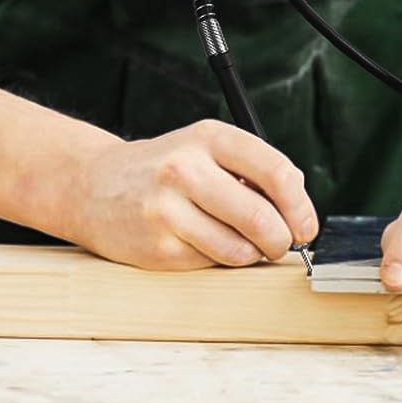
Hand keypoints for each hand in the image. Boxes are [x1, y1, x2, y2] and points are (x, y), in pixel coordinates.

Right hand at [65, 118, 318, 270]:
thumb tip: (298, 205)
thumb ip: (252, 169)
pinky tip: (210, 246)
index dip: (300, 205)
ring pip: (238, 249)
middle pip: (260, 216)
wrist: (94, 186)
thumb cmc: (165, 168)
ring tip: (247, 245)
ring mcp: (168, 211)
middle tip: (283, 244)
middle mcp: (187, 170)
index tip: (306, 225)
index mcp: (209, 138)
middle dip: (282, 239)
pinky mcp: (156, 248)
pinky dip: (222, 262)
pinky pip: (210, 264)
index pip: (274, 171)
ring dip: (253, 255)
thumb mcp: (207, 148)